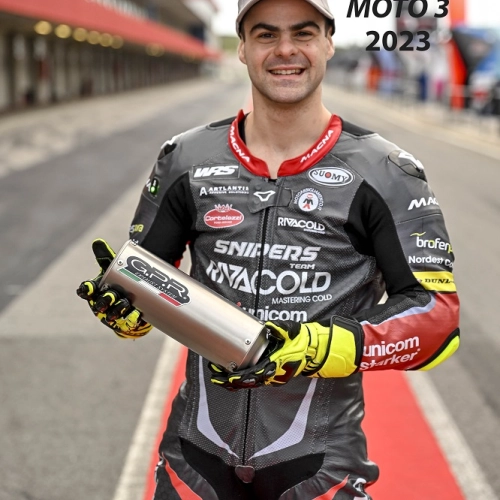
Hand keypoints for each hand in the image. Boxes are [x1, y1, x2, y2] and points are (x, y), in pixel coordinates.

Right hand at [76, 239, 151, 338]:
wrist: (135, 298)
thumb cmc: (118, 281)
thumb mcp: (113, 268)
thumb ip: (106, 256)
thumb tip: (97, 241)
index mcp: (96, 291)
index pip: (86, 291)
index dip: (86, 290)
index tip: (89, 287)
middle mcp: (101, 304)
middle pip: (101, 303)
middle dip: (106, 300)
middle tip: (112, 295)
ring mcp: (112, 315)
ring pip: (112, 314)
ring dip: (118, 309)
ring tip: (127, 302)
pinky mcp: (124, 323)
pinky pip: (127, 323)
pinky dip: (131, 319)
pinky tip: (137, 314)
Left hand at [209, 317, 361, 389]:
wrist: (312, 349)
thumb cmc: (301, 340)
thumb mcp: (292, 331)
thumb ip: (281, 329)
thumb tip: (270, 325)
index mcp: (276, 362)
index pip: (254, 371)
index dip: (240, 374)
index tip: (227, 372)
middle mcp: (272, 372)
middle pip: (248, 381)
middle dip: (230, 380)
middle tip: (215, 375)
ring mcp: (271, 375)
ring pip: (249, 383)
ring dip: (232, 382)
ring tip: (217, 379)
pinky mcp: (269, 374)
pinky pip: (253, 381)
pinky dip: (240, 382)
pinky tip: (228, 381)